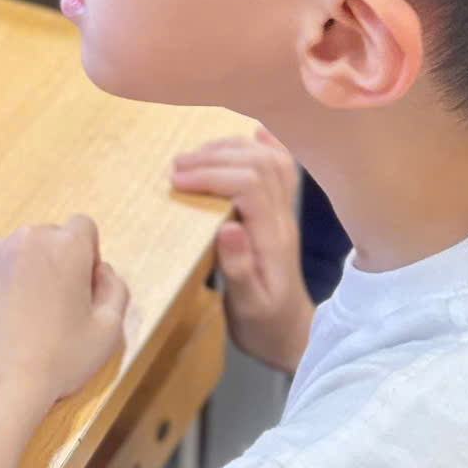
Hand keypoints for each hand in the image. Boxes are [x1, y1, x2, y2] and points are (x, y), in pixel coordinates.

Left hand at [0, 216, 129, 413]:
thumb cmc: (58, 360)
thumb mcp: (108, 330)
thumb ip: (115, 289)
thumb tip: (102, 270)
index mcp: (66, 246)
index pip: (83, 228)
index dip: (87, 256)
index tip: (80, 288)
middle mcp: (27, 238)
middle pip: (49, 238)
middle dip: (55, 263)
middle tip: (53, 308)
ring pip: (17, 252)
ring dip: (24, 271)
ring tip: (23, 317)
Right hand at [170, 127, 313, 374]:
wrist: (291, 334)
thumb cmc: (264, 324)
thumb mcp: (247, 306)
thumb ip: (239, 268)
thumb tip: (228, 226)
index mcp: (273, 238)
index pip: (250, 185)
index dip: (212, 175)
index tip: (177, 182)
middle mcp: (283, 218)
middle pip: (258, 164)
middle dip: (215, 157)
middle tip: (176, 167)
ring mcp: (285, 213)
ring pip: (269, 160)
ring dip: (231, 149)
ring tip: (195, 155)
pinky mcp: (281, 213)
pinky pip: (282, 169)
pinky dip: (267, 145)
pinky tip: (255, 133)